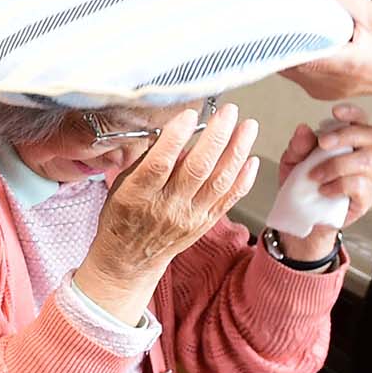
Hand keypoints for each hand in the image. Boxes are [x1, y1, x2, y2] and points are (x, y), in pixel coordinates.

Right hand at [80, 103, 260, 301]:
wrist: (129, 259)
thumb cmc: (122, 217)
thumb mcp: (120, 185)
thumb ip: (146, 161)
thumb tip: (172, 132)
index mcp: (138, 195)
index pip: (160, 164)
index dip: (176, 137)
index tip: (189, 114)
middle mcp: (166, 207)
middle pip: (197, 168)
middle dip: (216, 136)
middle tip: (228, 112)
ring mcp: (190, 217)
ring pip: (219, 181)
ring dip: (237, 151)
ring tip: (247, 127)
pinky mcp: (205, 223)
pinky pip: (229, 199)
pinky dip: (243, 178)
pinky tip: (250, 159)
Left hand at [272, 105, 371, 260]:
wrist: (301, 217)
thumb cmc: (302, 185)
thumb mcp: (292, 162)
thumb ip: (298, 146)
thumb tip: (304, 128)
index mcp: (348, 143)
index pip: (361, 121)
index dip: (353, 113)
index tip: (335, 111)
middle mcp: (363, 156)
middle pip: (371, 136)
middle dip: (346, 135)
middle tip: (322, 144)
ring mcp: (368, 177)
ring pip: (365, 160)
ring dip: (336, 165)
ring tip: (314, 176)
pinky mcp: (366, 198)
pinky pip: (360, 185)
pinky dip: (338, 185)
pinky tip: (323, 190)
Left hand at [283, 0, 371, 102]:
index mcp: (344, 64)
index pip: (295, 52)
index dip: (278, 34)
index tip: (270, 15)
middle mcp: (327, 82)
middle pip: (284, 60)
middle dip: (278, 36)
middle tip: (276, 13)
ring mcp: (322, 90)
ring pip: (286, 67)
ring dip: (285, 46)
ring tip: (290, 24)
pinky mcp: (319, 91)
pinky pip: (295, 72)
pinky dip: (294, 55)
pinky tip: (302, 40)